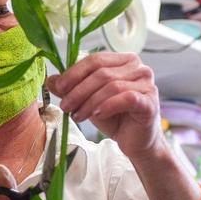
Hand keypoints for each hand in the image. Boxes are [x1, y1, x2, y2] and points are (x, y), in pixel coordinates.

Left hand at [47, 52, 163, 159]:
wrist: (134, 140)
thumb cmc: (114, 117)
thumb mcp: (87, 100)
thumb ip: (71, 88)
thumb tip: (50, 80)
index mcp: (123, 61)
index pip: (95, 60)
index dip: (74, 73)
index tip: (58, 87)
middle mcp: (138, 68)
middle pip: (101, 73)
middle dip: (78, 91)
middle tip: (65, 106)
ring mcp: (147, 84)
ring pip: (111, 86)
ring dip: (89, 102)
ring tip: (77, 116)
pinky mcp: (149, 102)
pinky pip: (126, 98)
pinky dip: (107, 106)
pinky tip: (97, 115)